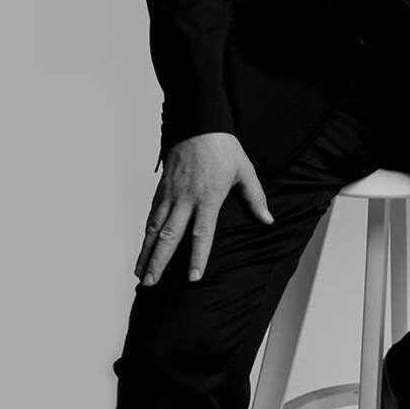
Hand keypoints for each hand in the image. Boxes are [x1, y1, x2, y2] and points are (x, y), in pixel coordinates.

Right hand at [134, 132, 273, 285]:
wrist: (199, 124)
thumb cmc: (224, 149)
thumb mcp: (245, 171)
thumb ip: (255, 199)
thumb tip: (268, 221)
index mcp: (208, 197)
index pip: (202, 233)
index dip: (197, 257)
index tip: (192, 277)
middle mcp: (185, 199)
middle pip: (169, 236)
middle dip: (158, 261)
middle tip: (150, 283)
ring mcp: (170, 194)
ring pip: (155, 228)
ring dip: (146, 252)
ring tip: (141, 273)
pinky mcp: (162, 188)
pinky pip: (152, 215)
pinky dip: (147, 234)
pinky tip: (143, 248)